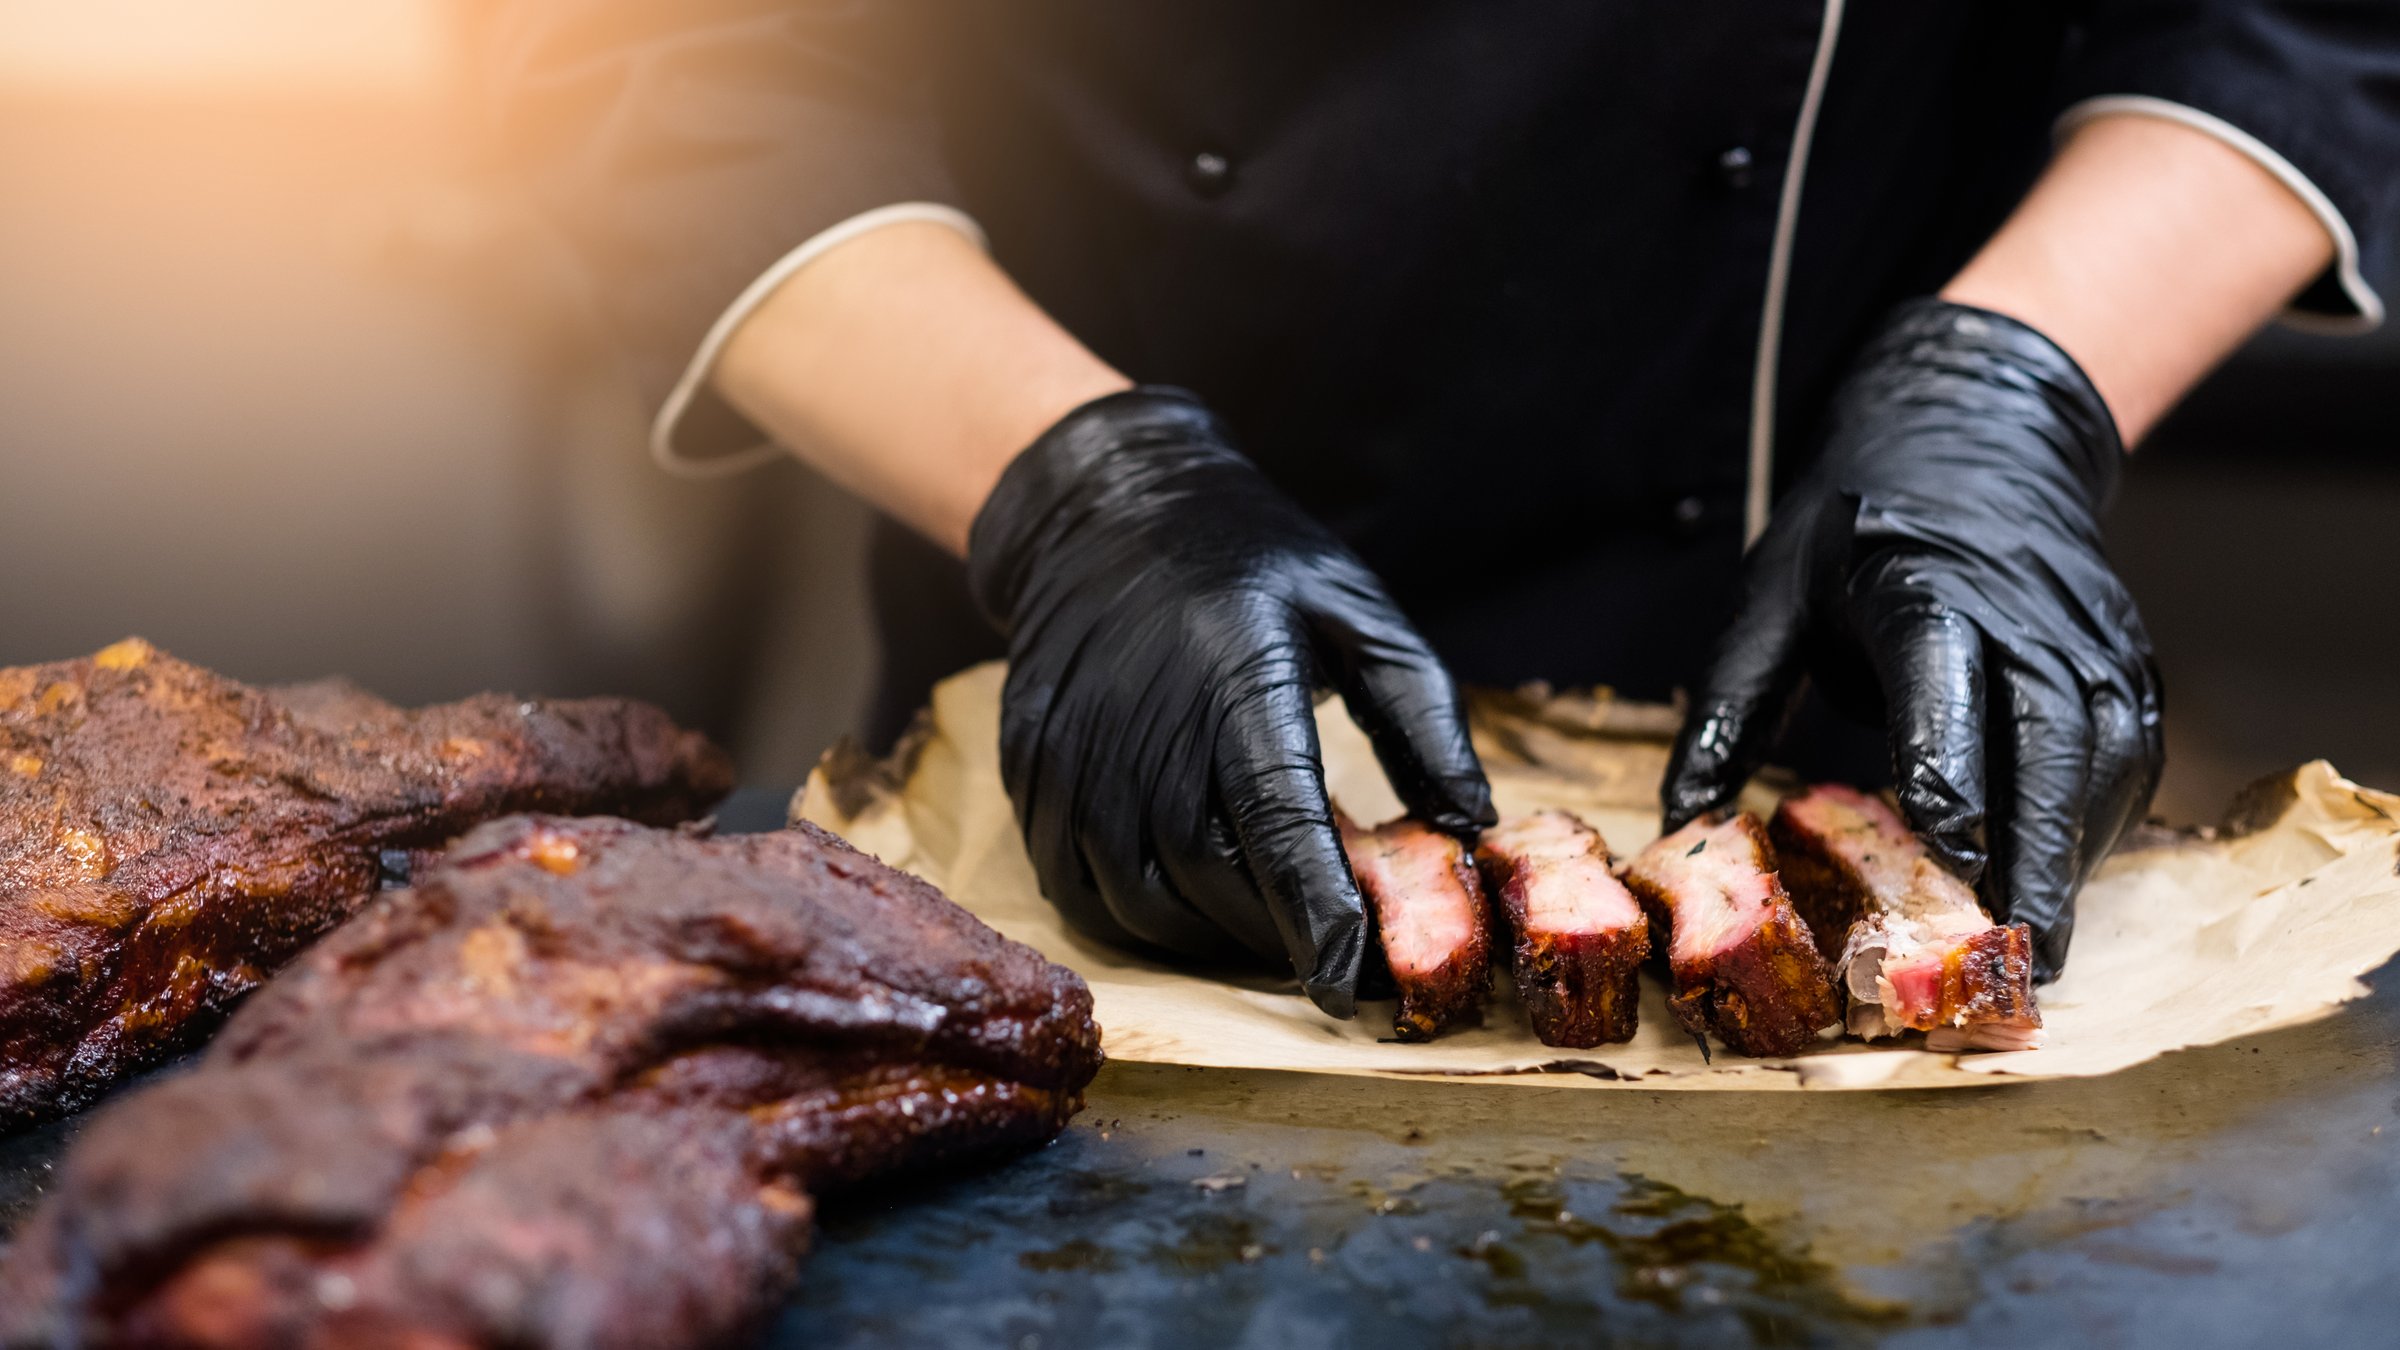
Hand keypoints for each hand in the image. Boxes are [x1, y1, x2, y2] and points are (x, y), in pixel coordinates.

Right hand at [967, 388, 1493, 1015]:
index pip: (1278, 825)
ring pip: (1142, 902)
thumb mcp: (1359, 611)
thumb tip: (1473, 822)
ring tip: (1268, 929)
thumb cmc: (1250, 563)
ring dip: (1212, 939)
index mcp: (1236, 678)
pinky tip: (1191, 903)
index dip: (1317, 915)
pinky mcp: (1033, 776)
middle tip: (1333, 950)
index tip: (1351, 980)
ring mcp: (1075, 756)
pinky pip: (1081, 889)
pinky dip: (1142, 921)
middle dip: (1278, 936)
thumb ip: (1425, 717)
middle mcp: (1143, 726)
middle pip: (1211, 881)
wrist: (1102, 512)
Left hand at [1662, 299, 2162, 979]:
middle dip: (2038, 853)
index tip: (1945, 852)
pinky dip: (2097, 829)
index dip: (1950, 767)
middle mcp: (2025, 616)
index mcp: (1924, 588)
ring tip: (2037, 949)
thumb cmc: (1858, 524)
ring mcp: (2091, 639)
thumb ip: (1732, 703)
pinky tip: (2057, 886)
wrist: (1977, 435)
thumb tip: (1684, 818)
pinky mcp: (2128, 662)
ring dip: (2074, 857)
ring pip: (2104, 761)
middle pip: (2052, 741)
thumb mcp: (1771, 590)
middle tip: (2016, 953)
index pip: (1946, 680)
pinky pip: (2127, 759)